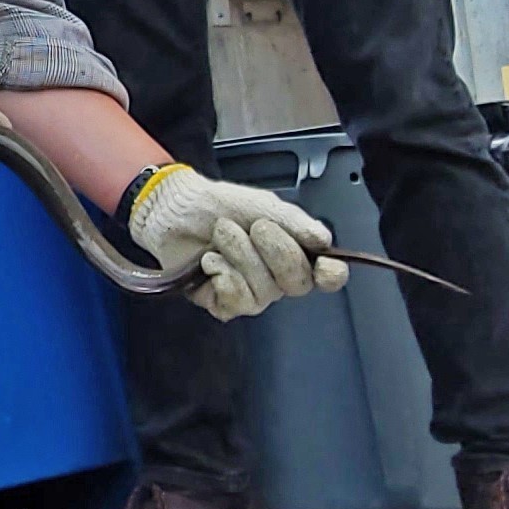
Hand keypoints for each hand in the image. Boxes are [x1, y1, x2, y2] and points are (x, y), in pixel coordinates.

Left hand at [127, 168, 349, 321]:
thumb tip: (324, 240)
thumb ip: (295, 223)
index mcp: (293, 252)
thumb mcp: (263, 205)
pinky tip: (210, 260)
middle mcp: (277, 278)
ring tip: (222, 235)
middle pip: (297, 283)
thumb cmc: (221, 206)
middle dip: (277, 251)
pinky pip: (236, 302)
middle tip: (256, 227)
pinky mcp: (223, 303)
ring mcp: (251, 293)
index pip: (326, 276)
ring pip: (264, 292)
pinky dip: (222, 274)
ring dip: (240, 255)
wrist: (178, 210)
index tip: (325, 264)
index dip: (331, 275)